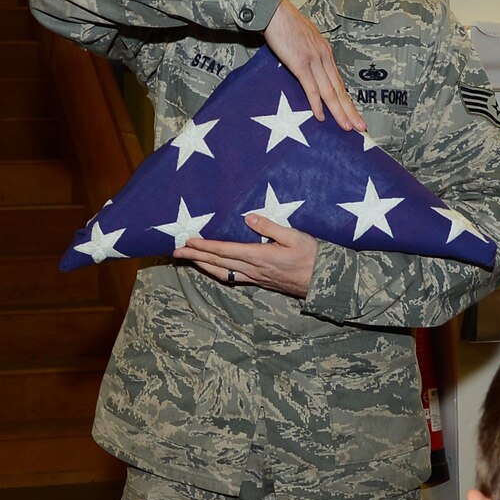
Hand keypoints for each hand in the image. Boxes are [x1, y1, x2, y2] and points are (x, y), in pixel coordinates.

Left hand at [175, 213, 317, 297]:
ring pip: (222, 272)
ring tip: (187, 260)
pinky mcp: (259, 281)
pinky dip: (217, 272)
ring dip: (202, 265)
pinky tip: (211, 269)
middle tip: (176, 252)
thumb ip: (271, 227)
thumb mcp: (295, 236)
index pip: (226, 250)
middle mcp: (253, 269)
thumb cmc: (312, 256)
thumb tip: (250, 218)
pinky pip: (232, 277)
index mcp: (260, 256)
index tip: (188, 241)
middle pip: (218, 262)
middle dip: (195, 256)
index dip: (205, 246)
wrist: (324, 281)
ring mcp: (255, 277)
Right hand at [264, 0, 364, 131]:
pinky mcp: (300, 64)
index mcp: (326, 52)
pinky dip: (316, 104)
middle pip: (339, 89)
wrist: (274, 11)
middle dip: (350, 111)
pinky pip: (311, 88)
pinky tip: (321, 117)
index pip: (339, 82)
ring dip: (339, 112)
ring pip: (330, 92)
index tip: (354, 114)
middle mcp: (324, 57)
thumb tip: (309, 66)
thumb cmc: (285, 23)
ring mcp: (313, 61)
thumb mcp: (304, 39)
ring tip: (347, 127)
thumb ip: (310, 53)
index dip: (347, 100)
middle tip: (361, 128)